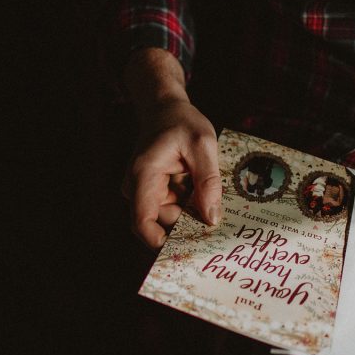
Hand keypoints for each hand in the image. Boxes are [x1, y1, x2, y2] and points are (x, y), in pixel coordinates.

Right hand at [122, 98, 221, 247]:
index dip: (161, 242)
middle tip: (216, 219)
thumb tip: (212, 219)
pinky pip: (173, 209)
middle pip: (161, 224)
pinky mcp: (155, 193)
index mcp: (143, 175)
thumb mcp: (203, 145)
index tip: (189, 245)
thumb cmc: (181, 121)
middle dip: (187, 225)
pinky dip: (190, 205)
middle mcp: (138, 188)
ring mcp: (144, 192)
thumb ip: (208, 182)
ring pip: (170, 218)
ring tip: (210, 194)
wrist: (164, 108)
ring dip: (191, 212)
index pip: (142, 223)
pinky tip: (202, 191)